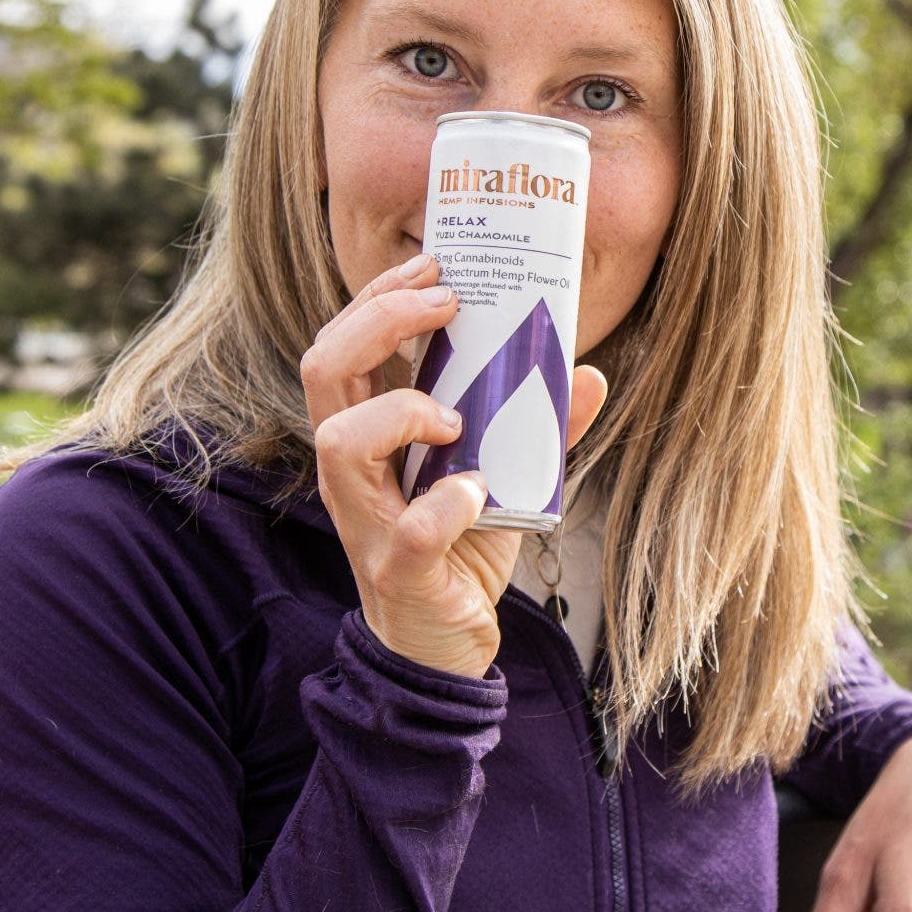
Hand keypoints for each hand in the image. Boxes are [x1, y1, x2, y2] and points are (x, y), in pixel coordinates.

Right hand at [301, 250, 609, 677]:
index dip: (378, 296)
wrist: (444, 647)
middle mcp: (353, 469)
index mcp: (368, 433)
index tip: (434, 264)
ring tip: (453, 416)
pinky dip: (446, 507)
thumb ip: (539, 425)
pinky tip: (477, 494)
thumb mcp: (503, 473)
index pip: (344, 343)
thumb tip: (589, 371)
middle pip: (322, 370)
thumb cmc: (459, 547)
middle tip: (446, 305)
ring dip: (399, 412)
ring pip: (340, 443)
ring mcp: (367, 520)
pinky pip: (408, 532)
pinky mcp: (398, 570)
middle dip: (379, 322)